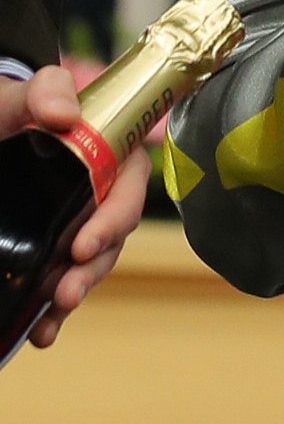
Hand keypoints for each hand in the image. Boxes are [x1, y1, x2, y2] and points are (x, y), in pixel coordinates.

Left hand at [6, 64, 149, 347]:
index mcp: (111, 157)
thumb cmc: (15, 109)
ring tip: (53, 315)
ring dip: (77, 293)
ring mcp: (79, 223)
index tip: (83, 243)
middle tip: (67, 291)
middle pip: (112, 238)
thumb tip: (62, 116)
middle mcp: (101, 195)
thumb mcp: (24, 93)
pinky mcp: (54, 247)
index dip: (114, 220)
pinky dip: (54, 310)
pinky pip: (63, 280)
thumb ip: (45, 91)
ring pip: (91, 265)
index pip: (127, 191)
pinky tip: (41, 332)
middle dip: (92, 269)